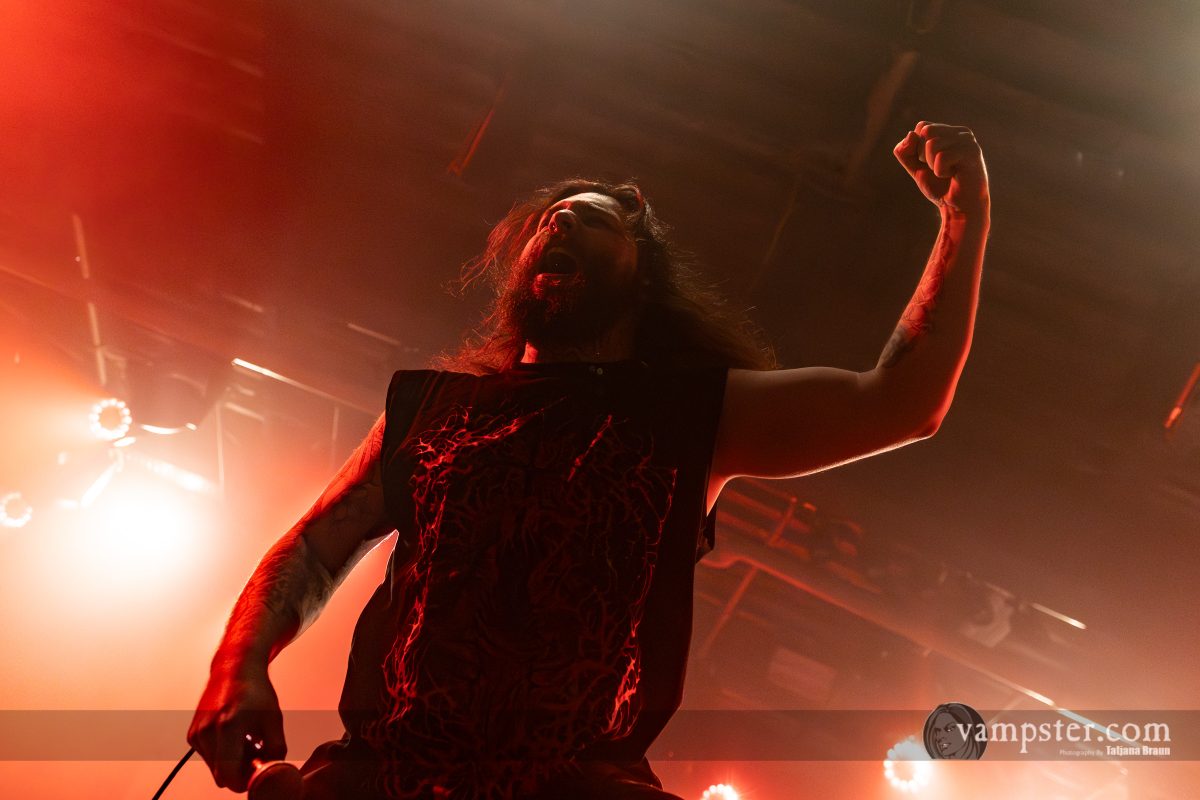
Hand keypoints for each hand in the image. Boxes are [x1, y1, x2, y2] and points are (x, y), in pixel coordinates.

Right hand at [187, 661, 286, 792]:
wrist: (234, 668)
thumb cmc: (255, 690)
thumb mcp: (274, 719)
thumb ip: (275, 749)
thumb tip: (273, 772)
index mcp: (228, 725)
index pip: (228, 775)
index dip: (244, 782)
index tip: (257, 774)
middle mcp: (207, 731)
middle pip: (222, 775)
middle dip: (240, 771)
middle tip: (257, 753)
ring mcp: (197, 733)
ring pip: (215, 769)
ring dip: (232, 762)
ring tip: (248, 741)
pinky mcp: (192, 735)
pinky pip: (209, 758)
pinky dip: (223, 753)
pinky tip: (236, 736)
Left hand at [894, 122, 989, 218]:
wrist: (959, 209)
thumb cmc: (940, 187)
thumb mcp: (915, 168)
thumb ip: (905, 152)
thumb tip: (911, 134)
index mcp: (949, 132)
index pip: (922, 126)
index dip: (917, 148)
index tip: (930, 163)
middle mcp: (960, 132)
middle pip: (926, 131)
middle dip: (924, 155)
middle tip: (938, 168)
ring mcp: (968, 141)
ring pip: (932, 144)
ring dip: (933, 165)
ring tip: (947, 173)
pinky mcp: (972, 152)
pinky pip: (941, 157)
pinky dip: (940, 172)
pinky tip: (954, 175)